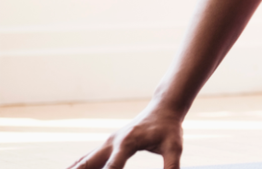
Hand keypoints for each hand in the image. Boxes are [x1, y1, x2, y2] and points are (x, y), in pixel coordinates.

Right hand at [68, 103, 183, 168]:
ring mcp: (107, 143)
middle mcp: (112, 142)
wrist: (162, 109)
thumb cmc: (169, 129)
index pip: (113, 167)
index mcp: (128, 143)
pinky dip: (76, 167)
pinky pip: (86, 159)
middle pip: (88, 164)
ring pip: (83, 162)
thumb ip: (171, 165)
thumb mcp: (174, 146)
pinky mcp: (106, 145)